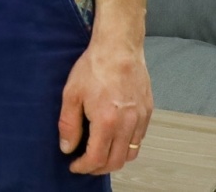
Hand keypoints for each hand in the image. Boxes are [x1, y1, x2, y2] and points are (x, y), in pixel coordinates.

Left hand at [59, 34, 152, 173]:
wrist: (119, 47)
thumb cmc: (94, 66)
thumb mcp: (72, 94)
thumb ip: (69, 124)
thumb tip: (67, 147)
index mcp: (107, 121)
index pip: (97, 158)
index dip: (84, 167)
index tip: (74, 166)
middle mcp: (127, 124)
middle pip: (116, 161)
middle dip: (98, 168)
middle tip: (85, 164)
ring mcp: (141, 118)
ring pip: (131, 153)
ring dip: (115, 159)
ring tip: (100, 153)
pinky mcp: (148, 111)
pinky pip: (139, 138)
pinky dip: (127, 145)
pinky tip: (114, 137)